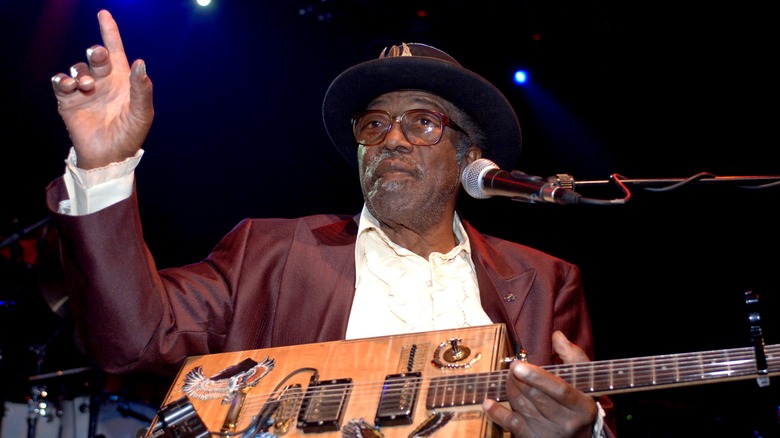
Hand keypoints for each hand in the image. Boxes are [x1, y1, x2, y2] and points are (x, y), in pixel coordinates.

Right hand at [50, 10, 152, 168]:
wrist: (110, 156)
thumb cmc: (130, 134)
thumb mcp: (142, 112)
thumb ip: (142, 88)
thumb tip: (141, 63)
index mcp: (122, 80)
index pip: (116, 50)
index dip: (110, 32)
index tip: (104, 14)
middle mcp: (102, 81)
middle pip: (96, 57)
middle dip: (96, 52)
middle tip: (99, 54)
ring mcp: (85, 90)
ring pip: (78, 68)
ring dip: (82, 72)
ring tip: (88, 85)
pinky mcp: (68, 101)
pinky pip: (61, 83)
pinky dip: (64, 81)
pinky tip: (71, 86)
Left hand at [483, 330, 598, 436]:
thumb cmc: (578, 406)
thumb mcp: (584, 382)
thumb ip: (573, 357)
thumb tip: (557, 336)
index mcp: (582, 406)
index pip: (559, 390)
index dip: (537, 377)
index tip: (518, 365)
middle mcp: (566, 422)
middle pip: (535, 396)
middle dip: (518, 378)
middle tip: (513, 367)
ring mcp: (548, 433)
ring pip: (521, 406)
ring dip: (510, 388)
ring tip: (508, 377)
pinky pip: (510, 424)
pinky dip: (497, 412)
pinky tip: (488, 402)